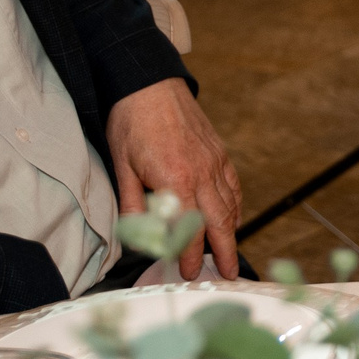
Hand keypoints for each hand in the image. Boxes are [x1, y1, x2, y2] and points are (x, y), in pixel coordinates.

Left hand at [106, 78, 242, 278]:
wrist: (149, 84)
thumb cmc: (131, 123)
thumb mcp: (122, 167)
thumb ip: (134, 205)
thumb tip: (138, 236)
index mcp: (176, 181)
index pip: (188, 230)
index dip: (190, 255)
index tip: (188, 272)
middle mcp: (202, 174)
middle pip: (220, 223)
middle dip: (225, 252)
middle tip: (229, 274)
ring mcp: (214, 162)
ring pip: (230, 205)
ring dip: (232, 232)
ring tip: (231, 252)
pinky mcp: (219, 152)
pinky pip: (233, 186)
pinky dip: (237, 205)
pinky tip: (234, 217)